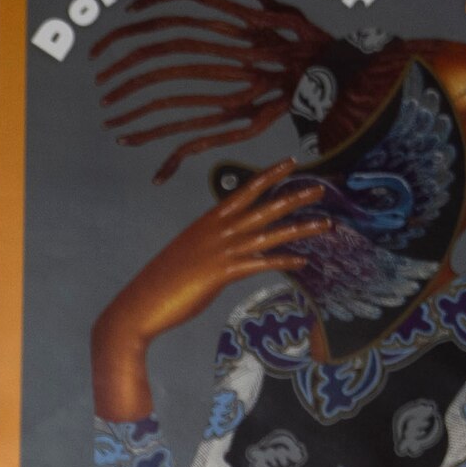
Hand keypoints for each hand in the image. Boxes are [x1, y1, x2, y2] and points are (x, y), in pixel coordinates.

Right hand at [90, 167, 351, 416]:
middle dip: (293, 196)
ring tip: (325, 225)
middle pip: (262, 207)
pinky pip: (260, 263)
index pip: (244, 191)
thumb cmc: (162, 283)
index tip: (291, 162)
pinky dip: (283, 261)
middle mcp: (216, 230)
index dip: (268, 175)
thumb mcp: (189, 255)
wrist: (140, 304)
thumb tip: (229, 251)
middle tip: (320, 188)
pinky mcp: (221, 273)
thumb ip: (211, 247)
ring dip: (299, 229)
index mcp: (207, 221)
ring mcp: (219, 250)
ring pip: (268, 234)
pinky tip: (302, 261)